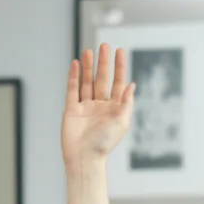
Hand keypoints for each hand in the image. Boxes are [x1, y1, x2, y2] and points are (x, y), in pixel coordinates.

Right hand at [61, 43, 134, 166]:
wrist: (84, 157)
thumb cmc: (104, 143)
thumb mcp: (122, 121)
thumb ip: (127, 102)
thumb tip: (133, 85)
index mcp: (114, 109)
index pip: (118, 83)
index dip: (119, 67)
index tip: (119, 51)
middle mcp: (100, 106)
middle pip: (102, 79)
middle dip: (103, 63)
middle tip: (104, 45)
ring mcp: (85, 107)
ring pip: (86, 82)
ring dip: (88, 66)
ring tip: (89, 51)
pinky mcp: (71, 109)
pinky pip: (72, 90)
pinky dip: (73, 76)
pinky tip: (76, 64)